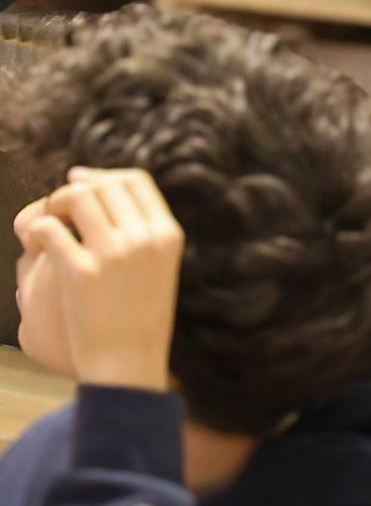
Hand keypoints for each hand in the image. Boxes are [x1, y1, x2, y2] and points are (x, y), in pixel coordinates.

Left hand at [18, 168, 183, 390]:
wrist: (129, 363)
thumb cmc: (139, 316)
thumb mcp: (160, 266)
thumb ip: (143, 231)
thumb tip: (102, 190)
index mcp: (168, 234)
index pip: (137, 180)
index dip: (104, 175)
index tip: (80, 180)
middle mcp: (145, 238)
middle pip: (104, 185)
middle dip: (75, 190)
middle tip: (59, 209)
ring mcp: (114, 254)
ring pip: (76, 198)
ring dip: (54, 206)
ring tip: (48, 228)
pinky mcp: (81, 272)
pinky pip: (49, 229)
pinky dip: (36, 232)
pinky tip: (35, 248)